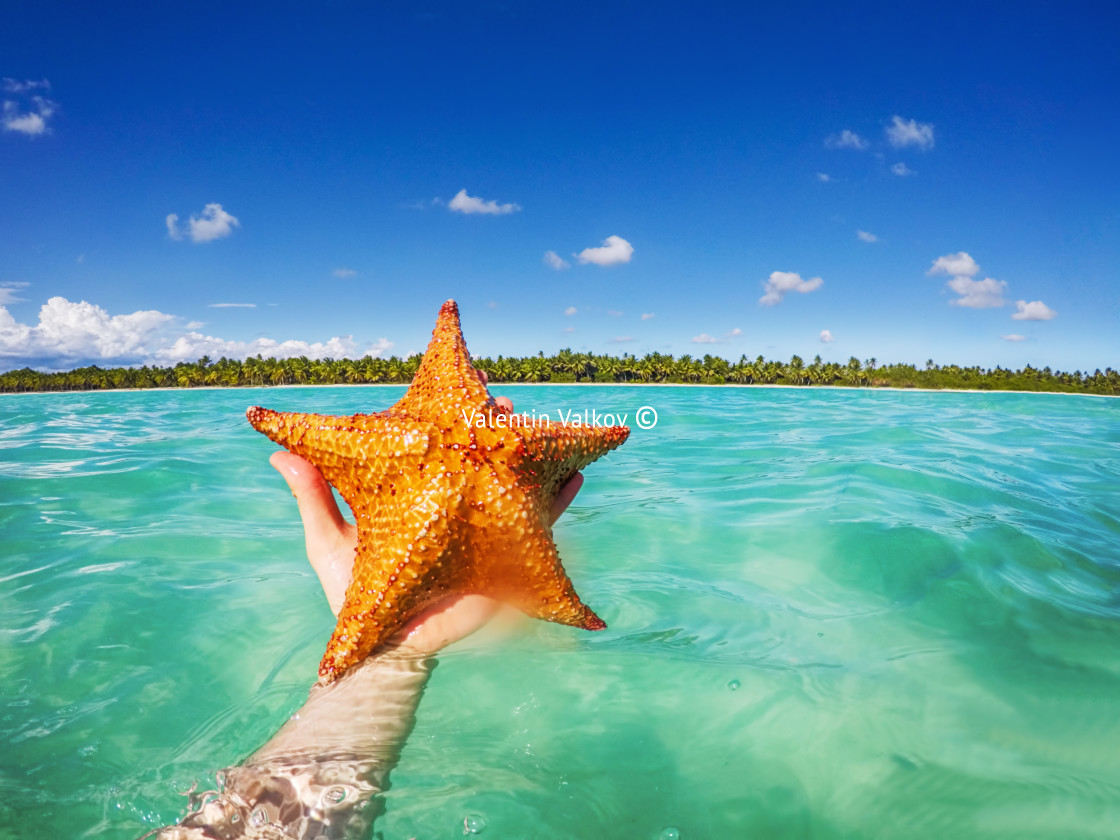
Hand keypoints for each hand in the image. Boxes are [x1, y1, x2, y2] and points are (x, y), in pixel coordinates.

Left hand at [268, 391, 583, 656]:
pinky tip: (575, 475)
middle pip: (478, 451)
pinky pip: (538, 524)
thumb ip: (313, 496)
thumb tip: (276, 453)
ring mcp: (479, 525)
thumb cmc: (352, 591)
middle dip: (493, 421)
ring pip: (510, 479)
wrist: (382, 644)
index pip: (436, 439)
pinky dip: (558, 500)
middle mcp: (451, 501)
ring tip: (535, 423)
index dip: (449, 409)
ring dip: (526, 451)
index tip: (463, 378)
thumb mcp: (328, 539)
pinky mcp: (501, 554)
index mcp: (415, 490)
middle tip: (501, 395)